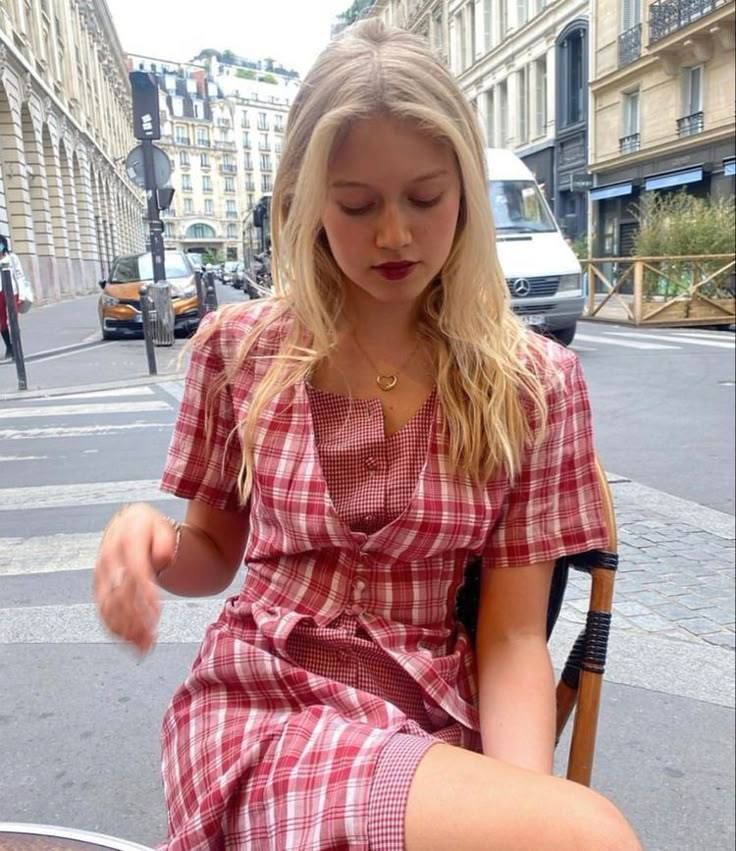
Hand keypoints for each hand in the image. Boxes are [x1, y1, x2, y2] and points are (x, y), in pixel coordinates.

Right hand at [94, 503, 177, 653]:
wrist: (127, 523)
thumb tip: (163, 558)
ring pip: (109, 606)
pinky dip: (115, 628)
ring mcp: (101, 574)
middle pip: (120, 594)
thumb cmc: (149, 527)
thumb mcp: (162, 525)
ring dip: (125, 629)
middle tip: (152, 640)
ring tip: (144, 647)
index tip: (157, 613)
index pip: (135, 571)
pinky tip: (129, 641)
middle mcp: (109, 559)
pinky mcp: (98, 586)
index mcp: (126, 541)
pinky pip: (102, 610)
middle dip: (136, 620)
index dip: (145, 595)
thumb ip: (166, 541)